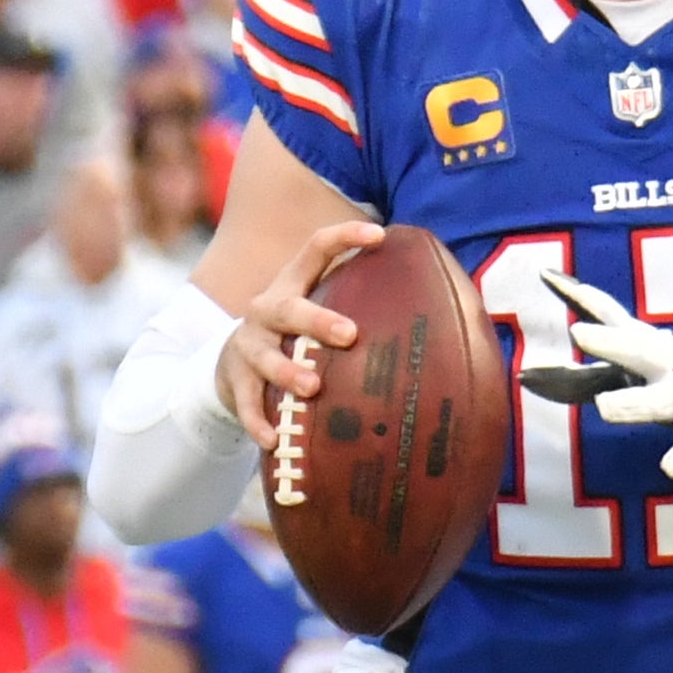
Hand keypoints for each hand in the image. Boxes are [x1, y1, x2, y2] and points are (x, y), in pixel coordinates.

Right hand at [218, 218, 386, 427]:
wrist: (232, 363)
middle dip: (317, 320)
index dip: (344, 236)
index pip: (315, 249)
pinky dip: (258, 420)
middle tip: (350, 334)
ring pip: (265, 356)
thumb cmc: (295, 334)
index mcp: (292, 285)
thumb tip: (441, 312)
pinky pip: (246, 402)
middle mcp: (267, 310)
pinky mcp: (235, 380)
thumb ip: (358, 305)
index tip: (380, 234)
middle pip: (288, 308)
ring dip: (288, 371)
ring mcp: (248, 345)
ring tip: (312, 387)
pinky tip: (273, 439)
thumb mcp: (315, 312)